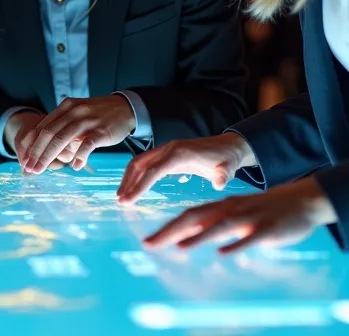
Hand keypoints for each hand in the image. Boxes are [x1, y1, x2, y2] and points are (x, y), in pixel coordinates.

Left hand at [17, 95, 137, 173]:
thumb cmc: (98, 116)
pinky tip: (75, 167)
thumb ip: (62, 127)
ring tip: (41, 170)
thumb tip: (44, 147)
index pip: (42, 127)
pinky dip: (79, 156)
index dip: (31, 145)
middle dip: (36, 153)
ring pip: (62, 139)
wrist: (125, 108)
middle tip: (29, 168)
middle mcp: (74, 112)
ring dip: (48, 156)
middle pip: (48, 134)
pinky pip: (87, 144)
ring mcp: (87, 120)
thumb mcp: (77, 115)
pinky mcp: (101, 130)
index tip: (24, 160)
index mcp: (65, 107)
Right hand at [117, 133, 256, 202]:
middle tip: (120, 201)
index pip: (153, 170)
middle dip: (128, 182)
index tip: (128, 201)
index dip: (139, 186)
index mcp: (179, 153)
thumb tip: (220, 183)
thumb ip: (223, 175)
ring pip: (139, 162)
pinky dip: (136, 176)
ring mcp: (166, 150)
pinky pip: (146, 164)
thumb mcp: (228, 168)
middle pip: (140, 164)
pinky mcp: (166, 155)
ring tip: (122, 197)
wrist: (228, 147)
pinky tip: (132, 189)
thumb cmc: (226, 160)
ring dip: (128, 179)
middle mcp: (168, 149)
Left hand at [141, 177, 336, 254]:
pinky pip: (251, 237)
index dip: (167, 228)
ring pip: (221, 225)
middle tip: (149, 244)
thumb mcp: (236, 216)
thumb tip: (187, 238)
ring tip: (180, 247)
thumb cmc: (265, 210)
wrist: (303, 199)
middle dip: (171, 231)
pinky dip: (236, 244)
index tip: (148, 241)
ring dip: (200, 236)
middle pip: (196, 218)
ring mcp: (250, 218)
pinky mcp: (268, 228)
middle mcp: (231, 210)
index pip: (189, 216)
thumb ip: (213, 225)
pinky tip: (224, 253)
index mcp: (222, 207)